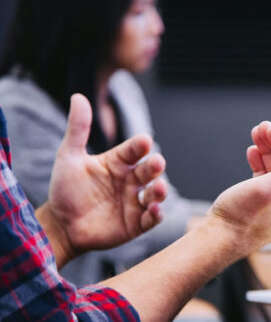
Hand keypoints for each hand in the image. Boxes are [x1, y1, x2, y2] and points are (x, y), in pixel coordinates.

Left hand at [37, 94, 167, 266]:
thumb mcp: (69, 157)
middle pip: (149, 170)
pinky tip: (154, 209)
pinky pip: (151, 218)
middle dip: (155, 166)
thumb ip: (78, 129)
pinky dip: (156, 214)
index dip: (140, 146)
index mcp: (118, 162)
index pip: (134, 150)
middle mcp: (130, 180)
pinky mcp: (136, 224)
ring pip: (155, 193)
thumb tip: (78, 96)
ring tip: (159, 188)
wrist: (60, 225)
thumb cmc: (65, 189)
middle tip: (157, 162)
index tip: (144, 141)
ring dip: (160, 190)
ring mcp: (135, 202)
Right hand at [206, 121, 270, 251]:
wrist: (217, 241)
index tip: (268, 128)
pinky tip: (253, 153)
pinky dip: (262, 163)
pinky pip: (269, 178)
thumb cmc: (240, 219)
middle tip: (260, 128)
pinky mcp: (267, 205)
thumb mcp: (267, 189)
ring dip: (268, 150)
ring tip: (255, 136)